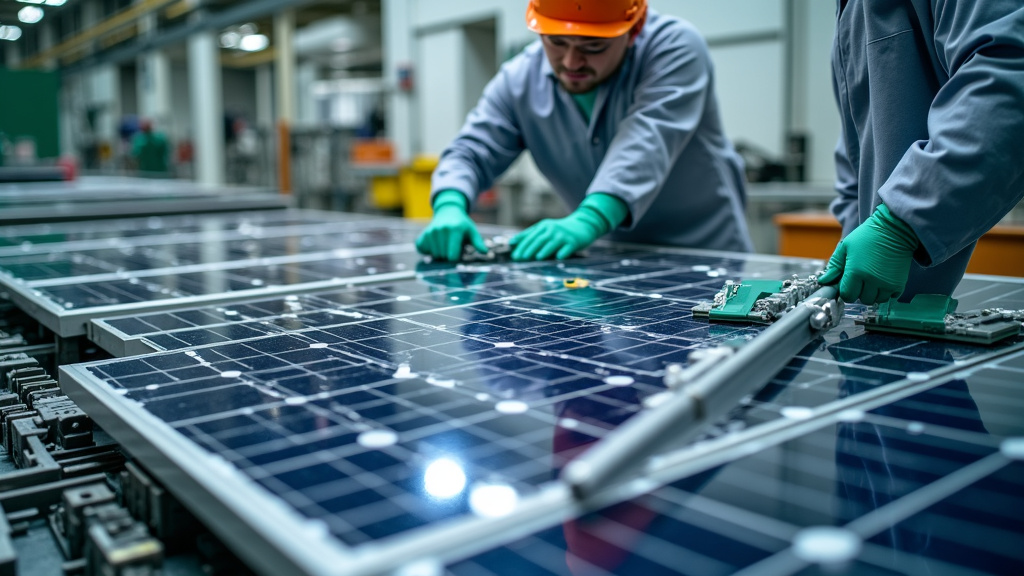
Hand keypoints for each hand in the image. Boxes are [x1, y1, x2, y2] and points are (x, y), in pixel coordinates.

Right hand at [415, 194, 487, 261]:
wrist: (448, 212)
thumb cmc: (462, 224)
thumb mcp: (472, 231)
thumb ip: (478, 242)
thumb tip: (485, 252)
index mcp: (454, 230)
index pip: (452, 255)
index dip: (456, 257)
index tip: (459, 253)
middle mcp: (440, 230)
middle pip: (443, 257)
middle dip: (449, 255)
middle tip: (452, 246)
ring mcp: (430, 232)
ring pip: (434, 255)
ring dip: (440, 253)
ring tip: (445, 244)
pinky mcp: (423, 234)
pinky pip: (423, 250)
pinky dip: (429, 250)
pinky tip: (436, 244)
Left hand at [510, 193, 628, 260]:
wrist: (583, 224)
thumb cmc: (560, 230)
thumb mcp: (545, 229)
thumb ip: (529, 235)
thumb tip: (512, 242)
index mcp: (544, 226)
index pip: (530, 236)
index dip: (522, 246)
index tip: (514, 255)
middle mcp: (553, 229)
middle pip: (540, 239)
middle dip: (530, 249)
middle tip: (522, 258)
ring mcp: (563, 235)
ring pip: (553, 243)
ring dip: (545, 250)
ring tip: (537, 257)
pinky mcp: (573, 241)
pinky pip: (567, 247)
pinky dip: (563, 252)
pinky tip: (559, 257)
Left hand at [818, 204, 918, 304]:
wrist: (894, 229)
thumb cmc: (868, 236)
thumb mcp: (845, 247)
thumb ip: (834, 266)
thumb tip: (823, 281)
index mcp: (856, 272)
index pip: (847, 295)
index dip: (846, 291)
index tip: (847, 284)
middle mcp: (872, 281)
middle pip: (862, 299)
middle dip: (859, 292)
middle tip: (861, 280)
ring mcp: (887, 283)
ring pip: (876, 300)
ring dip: (873, 293)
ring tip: (872, 280)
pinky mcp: (899, 283)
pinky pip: (890, 297)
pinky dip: (886, 292)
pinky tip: (883, 281)